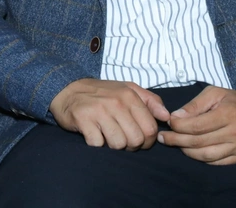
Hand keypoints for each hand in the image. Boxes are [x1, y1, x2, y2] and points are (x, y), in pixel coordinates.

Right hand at [49, 78, 169, 150]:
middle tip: (122, 140)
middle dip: (131, 146)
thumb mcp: (128, 89)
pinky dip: (97, 145)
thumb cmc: (102, 93)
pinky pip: (98, 144)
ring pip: (118, 144)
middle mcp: (116, 102)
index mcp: (130, 95)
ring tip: (108, 137)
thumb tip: (167, 117)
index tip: (139, 140)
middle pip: (136, 139)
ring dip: (114, 146)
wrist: (68, 89)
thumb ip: (150, 101)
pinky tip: (94, 135)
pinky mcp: (83, 120)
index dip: (147, 141)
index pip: (150, 128)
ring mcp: (99, 111)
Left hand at [159, 87, 235, 164]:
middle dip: (177, 140)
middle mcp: (235, 133)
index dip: (178, 126)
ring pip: (206, 155)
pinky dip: (201, 158)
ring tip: (176, 144)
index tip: (169, 123)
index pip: (196, 125)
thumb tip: (176, 117)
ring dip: (187, 151)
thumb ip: (195, 105)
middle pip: (198, 142)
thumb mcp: (216, 93)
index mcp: (229, 114)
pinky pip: (216, 162)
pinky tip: (192, 150)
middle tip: (164, 138)